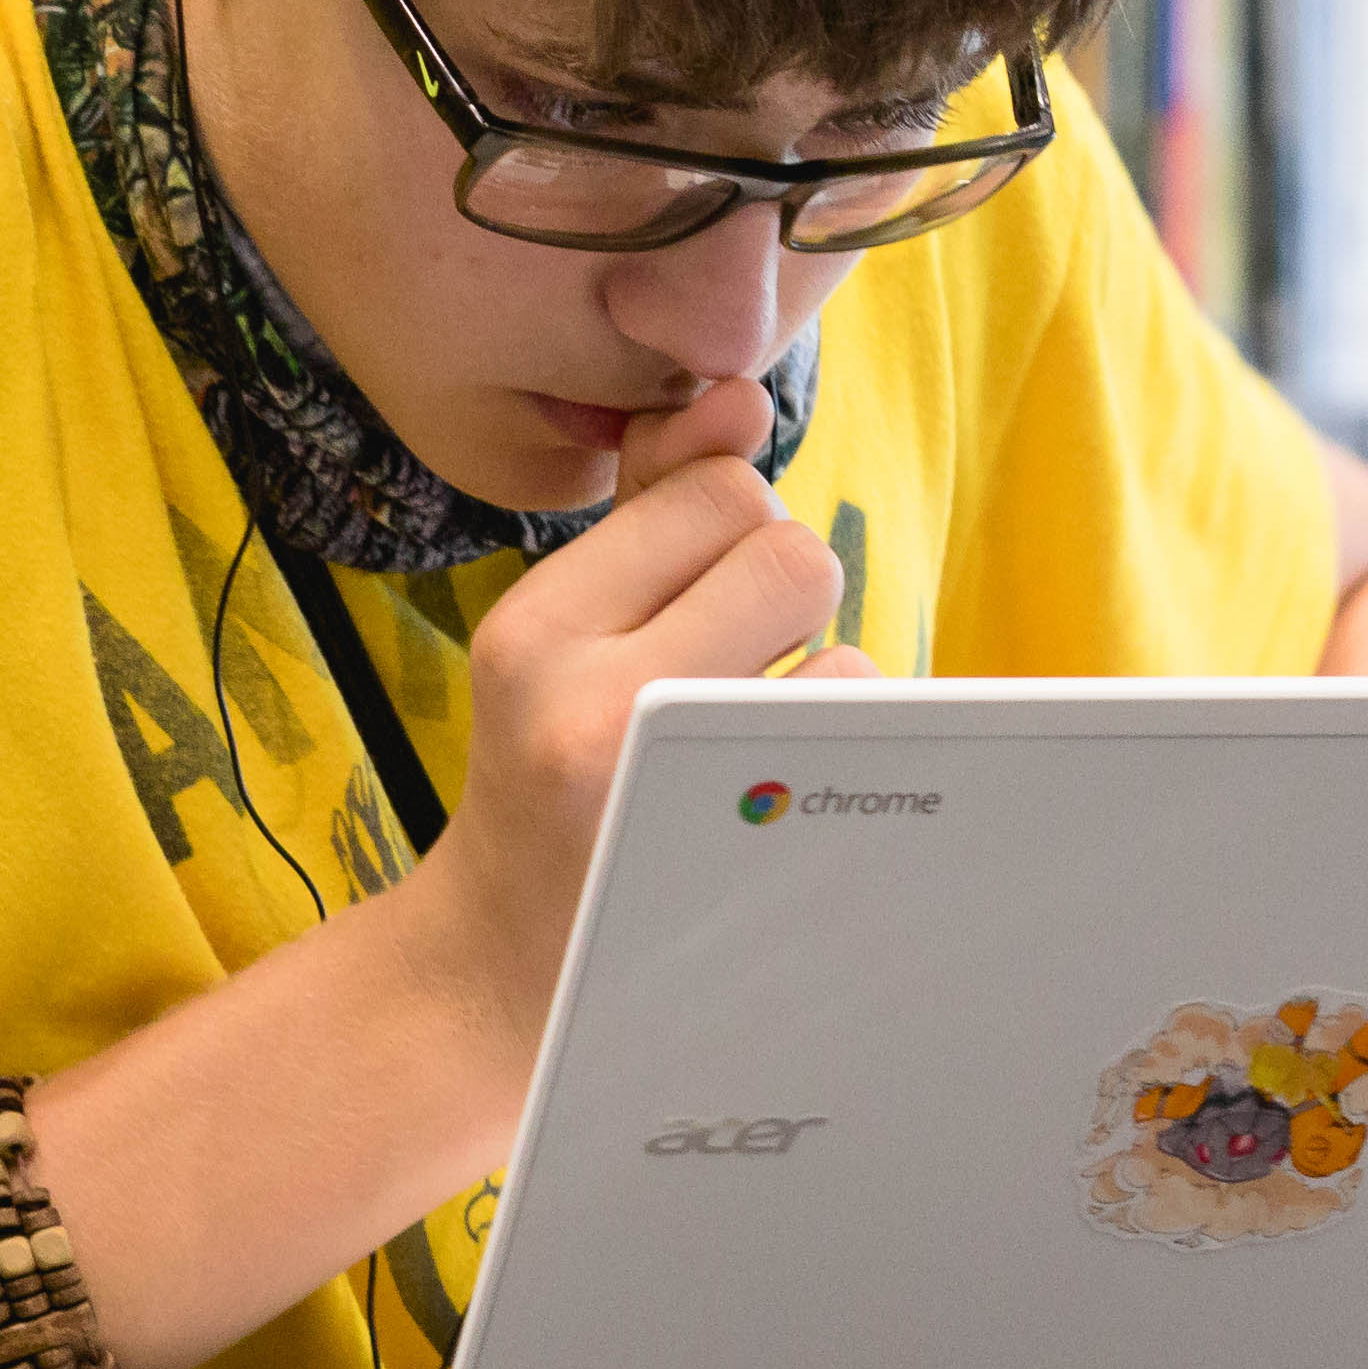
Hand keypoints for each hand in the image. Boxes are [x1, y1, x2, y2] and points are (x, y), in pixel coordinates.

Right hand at [403, 378, 874, 1047]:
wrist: (506, 970)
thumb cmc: (547, 773)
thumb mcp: (558, 634)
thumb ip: (643, 508)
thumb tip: (735, 398)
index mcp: (533, 631)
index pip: (714, 493)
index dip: (727, 531)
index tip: (683, 600)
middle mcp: (593, 707)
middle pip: (790, 550)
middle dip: (780, 595)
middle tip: (719, 665)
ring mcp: (685, 797)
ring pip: (840, 650)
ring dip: (811, 683)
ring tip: (733, 748)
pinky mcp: (757, 858)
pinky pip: (861, 741)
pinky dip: (838, 753)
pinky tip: (771, 801)